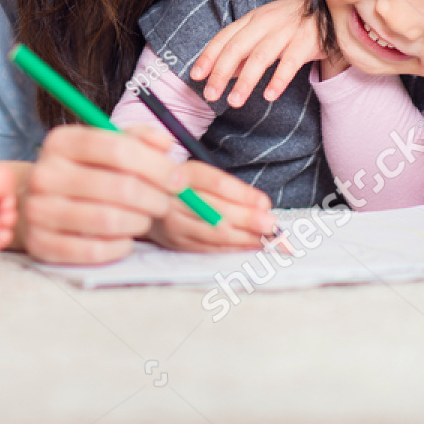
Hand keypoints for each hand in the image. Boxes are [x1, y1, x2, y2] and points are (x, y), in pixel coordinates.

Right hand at [21, 124, 186, 263]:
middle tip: (164, 202)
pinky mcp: (41, 244)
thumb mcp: (102, 147)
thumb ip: (135, 139)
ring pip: (109, 221)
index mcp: (61, 142)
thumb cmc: (79, 173)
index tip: (177, 178)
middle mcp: (45, 173)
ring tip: (144, 219)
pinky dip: (120, 246)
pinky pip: (95, 250)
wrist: (31, 203)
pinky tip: (124, 237)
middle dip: (155, 198)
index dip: (156, 165)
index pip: (118, 149)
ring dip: (139, 222)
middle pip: (119, 187)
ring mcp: (39, 210)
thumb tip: (164, 143)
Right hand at [147, 158, 277, 251]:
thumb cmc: (188, 187)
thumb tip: (264, 207)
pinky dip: (233, 248)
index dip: (243, 195)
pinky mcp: (176, 243)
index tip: (266, 203)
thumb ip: (232, 189)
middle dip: (248, 220)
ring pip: (214, 233)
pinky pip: (209, 248)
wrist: (151, 203)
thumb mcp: (204, 177)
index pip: (216, 184)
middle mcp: (174, 199)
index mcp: (184, 174)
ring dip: (244, 238)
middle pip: (216, 211)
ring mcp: (173, 223)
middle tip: (272, 225)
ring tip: (267, 239)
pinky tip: (250, 246)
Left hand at [188, 0, 321, 106]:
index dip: (208, 57)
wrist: (333, 7)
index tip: (196, 76)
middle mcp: (267, 22)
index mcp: (253, 18)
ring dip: (245, 81)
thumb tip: (221, 73)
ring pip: (260, 56)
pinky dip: (279, 79)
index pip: (224, 37)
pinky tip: (269, 96)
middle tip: (210, 95)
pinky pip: (291, 62)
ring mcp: (288, 30)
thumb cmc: (294, 22)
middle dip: (220, 73)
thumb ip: (245, 50)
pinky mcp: (308, 40)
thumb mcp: (265, 31)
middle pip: (237, 47)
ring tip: (234, 101)